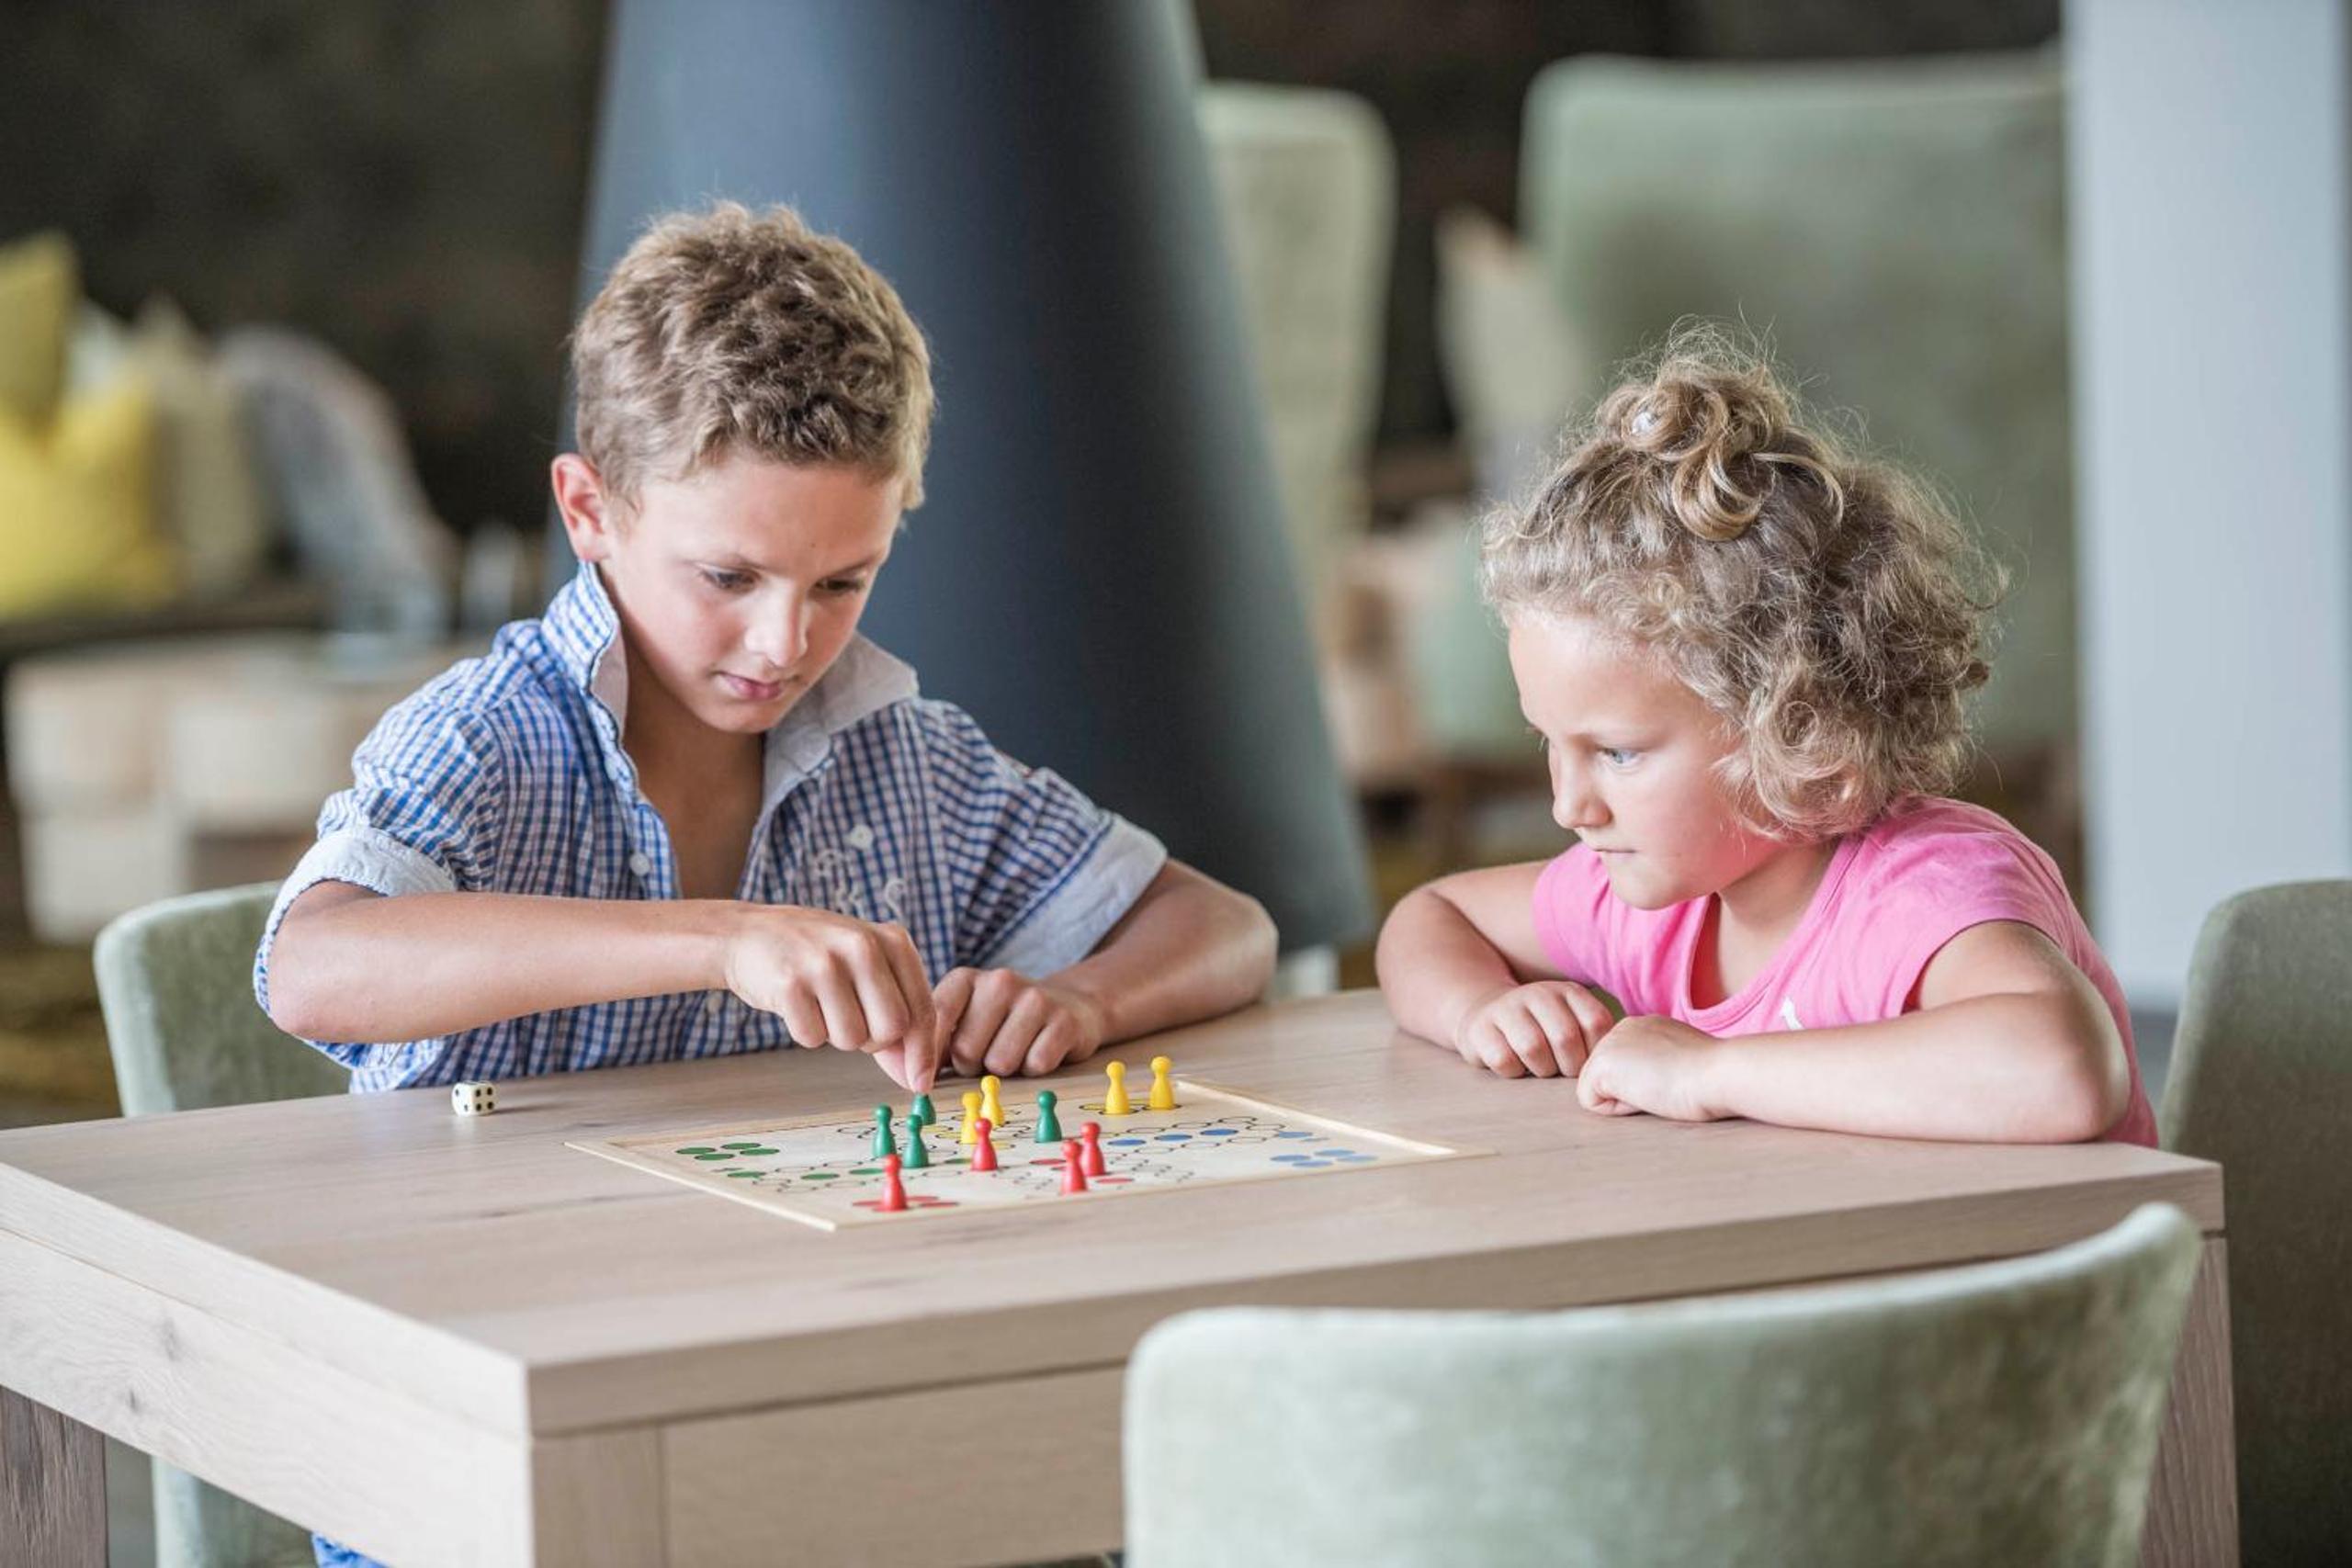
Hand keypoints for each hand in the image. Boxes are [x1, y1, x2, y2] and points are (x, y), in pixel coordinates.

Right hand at [722, 908, 938, 1090]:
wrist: (749, 934)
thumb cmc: (817, 957)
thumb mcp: (866, 970)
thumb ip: (895, 1018)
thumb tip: (915, 1079)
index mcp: (893, 941)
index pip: (922, 1009)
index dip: (922, 1053)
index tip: (920, 1083)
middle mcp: (863, 946)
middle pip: (891, 1030)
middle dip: (873, 1041)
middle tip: (850, 1018)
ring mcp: (825, 963)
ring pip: (853, 1039)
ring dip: (836, 1035)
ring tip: (820, 1003)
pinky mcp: (790, 984)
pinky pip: (813, 1038)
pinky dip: (806, 1032)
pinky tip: (798, 1003)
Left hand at [932, 967, 1109, 1077]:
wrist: (1070, 1005)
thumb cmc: (1004, 1022)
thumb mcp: (965, 1020)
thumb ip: (933, 1043)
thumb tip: (906, 1075)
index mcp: (965, 979)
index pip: (933, 1021)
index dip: (924, 1058)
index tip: (921, 1084)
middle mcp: (999, 980)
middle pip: (966, 1051)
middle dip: (972, 1066)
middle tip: (987, 1054)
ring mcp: (1034, 998)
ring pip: (1000, 1063)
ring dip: (1004, 1070)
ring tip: (1015, 1050)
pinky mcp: (1064, 1020)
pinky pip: (1035, 1065)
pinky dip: (1034, 1070)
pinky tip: (1038, 1050)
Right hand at [1448, 981, 1615, 1078]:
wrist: (1485, 1013)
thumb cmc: (1541, 1028)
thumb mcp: (1572, 1019)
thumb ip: (1598, 1034)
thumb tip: (1626, 1063)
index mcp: (1568, 992)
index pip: (1595, 1023)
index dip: (1594, 1052)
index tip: (1587, 1062)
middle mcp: (1538, 994)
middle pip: (1565, 1039)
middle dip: (1568, 1066)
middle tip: (1562, 1070)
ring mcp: (1507, 1009)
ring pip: (1533, 1049)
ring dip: (1540, 1069)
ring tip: (1540, 1067)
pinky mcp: (1480, 1029)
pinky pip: (1504, 1060)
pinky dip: (1513, 1072)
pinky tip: (1514, 1065)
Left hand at [1576, 1015, 1723, 1120]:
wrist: (1720, 1073)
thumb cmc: (1713, 1077)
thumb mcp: (1681, 1062)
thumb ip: (1658, 1064)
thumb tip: (1649, 1083)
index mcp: (1643, 1027)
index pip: (1627, 1071)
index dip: (1649, 1087)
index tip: (1677, 1077)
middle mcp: (1621, 1028)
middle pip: (1609, 1082)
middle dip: (1634, 1093)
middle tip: (1668, 1085)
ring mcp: (1608, 1043)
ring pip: (1599, 1092)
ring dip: (1628, 1101)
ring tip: (1659, 1089)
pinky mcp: (1600, 1063)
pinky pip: (1593, 1103)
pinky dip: (1619, 1109)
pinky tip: (1646, 1094)